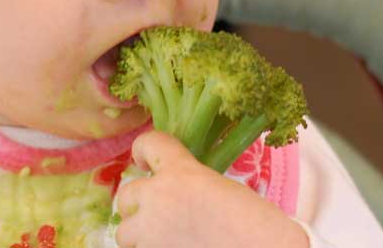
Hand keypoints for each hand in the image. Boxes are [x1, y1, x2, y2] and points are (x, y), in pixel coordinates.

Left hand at [115, 131, 309, 247]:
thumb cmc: (258, 225)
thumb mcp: (224, 189)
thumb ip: (193, 183)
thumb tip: (180, 193)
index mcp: (181, 172)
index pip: (147, 144)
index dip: (143, 150)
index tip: (144, 161)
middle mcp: (158, 198)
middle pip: (125, 195)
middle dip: (137, 203)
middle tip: (156, 213)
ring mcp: (150, 233)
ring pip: (124, 232)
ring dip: (138, 235)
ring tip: (161, 239)